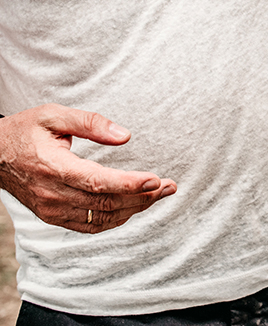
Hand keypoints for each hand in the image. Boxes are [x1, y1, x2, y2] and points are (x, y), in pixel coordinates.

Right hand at [0, 105, 176, 232]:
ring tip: (160, 194)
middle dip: (142, 197)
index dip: (129, 185)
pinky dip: (115, 218)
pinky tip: (134, 205)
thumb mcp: (53, 115)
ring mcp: (51, 209)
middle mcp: (51, 194)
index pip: (96, 182)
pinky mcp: (53, 216)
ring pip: (101, 217)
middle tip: (170, 186)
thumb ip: (90, 123)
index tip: (156, 180)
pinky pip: (89, 224)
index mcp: (52, 167)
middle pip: (105, 203)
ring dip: (134, 208)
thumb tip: (125, 136)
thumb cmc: (25, 131)